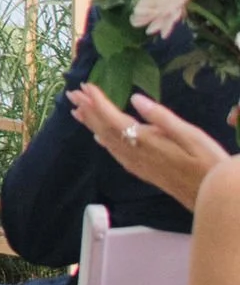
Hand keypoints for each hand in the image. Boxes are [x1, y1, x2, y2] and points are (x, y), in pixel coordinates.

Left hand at [65, 81, 229, 211]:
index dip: (98, 102)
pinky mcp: (143, 172)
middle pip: (104, 129)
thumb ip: (161, 117)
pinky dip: (104, 141)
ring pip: (107, 141)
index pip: (113, 118)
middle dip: (88, 110)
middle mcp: (136, 154)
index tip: (85, 86)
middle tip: (72, 93)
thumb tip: (135, 99)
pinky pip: (115, 153)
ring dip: (92, 124)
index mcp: (146, 141)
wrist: (213, 198)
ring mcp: (138, 165)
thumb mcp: (190, 135)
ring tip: (78, 111)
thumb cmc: (208, 163)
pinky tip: (100, 139)